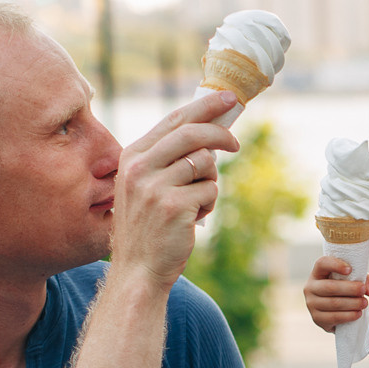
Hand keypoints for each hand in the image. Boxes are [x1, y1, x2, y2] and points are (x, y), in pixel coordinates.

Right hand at [110, 91, 240, 285]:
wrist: (138, 269)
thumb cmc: (149, 226)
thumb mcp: (146, 185)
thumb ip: (169, 159)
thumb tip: (210, 136)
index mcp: (132, 156)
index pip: (173, 120)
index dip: (204, 107)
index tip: (228, 98)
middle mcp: (140, 166)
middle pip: (193, 133)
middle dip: (221, 133)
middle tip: (236, 143)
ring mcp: (155, 186)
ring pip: (205, 164)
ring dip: (210, 182)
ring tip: (196, 202)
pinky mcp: (174, 206)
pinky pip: (210, 191)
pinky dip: (209, 204)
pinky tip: (193, 219)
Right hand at [304, 254, 368, 331]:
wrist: (342, 312)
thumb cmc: (349, 290)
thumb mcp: (358, 281)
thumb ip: (367, 280)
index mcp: (318, 273)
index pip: (322, 264)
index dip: (335, 265)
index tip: (350, 269)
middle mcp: (311, 287)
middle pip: (330, 287)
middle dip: (350, 288)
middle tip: (363, 290)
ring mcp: (312, 304)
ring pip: (334, 303)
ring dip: (352, 303)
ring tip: (365, 303)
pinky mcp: (317, 318)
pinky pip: (334, 317)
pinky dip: (348, 316)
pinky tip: (358, 313)